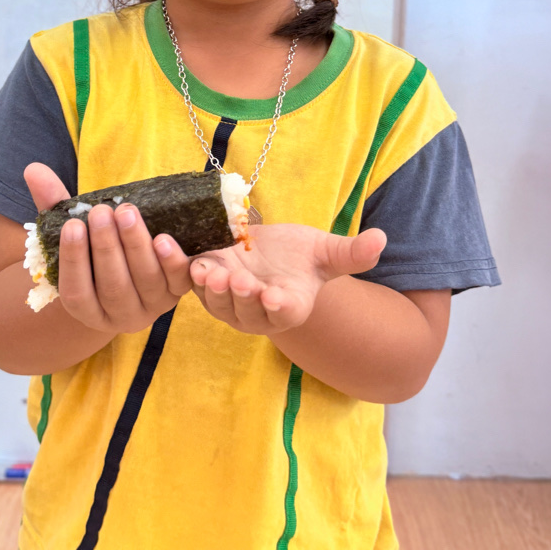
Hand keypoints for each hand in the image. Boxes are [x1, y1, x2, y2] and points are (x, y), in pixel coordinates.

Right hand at [23, 163, 192, 332]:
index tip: (73, 225)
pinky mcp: (178, 292)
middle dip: (106, 247)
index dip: (74, 259)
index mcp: (86, 307)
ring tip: (126, 212)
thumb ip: (54, 204)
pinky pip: (178, 281)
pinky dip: (171, 262)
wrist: (139, 265)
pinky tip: (163, 239)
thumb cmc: (97, 248)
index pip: (76, 292)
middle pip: (112, 286)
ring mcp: (151, 305)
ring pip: (145, 281)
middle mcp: (118, 314)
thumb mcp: (75, 229)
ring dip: (135, 245)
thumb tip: (34, 169)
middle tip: (101, 212)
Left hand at [190, 223, 386, 334]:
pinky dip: (178, 266)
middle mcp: (256, 311)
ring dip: (207, 287)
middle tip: (234, 282)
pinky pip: (189, 280)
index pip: (284, 312)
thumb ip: (351, 253)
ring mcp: (227, 301)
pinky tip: (168, 247)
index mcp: (289, 306)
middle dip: (239, 297)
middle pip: (245, 309)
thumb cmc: (300, 257)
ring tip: (204, 270)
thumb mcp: (325, 252)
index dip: (278, 306)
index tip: (274, 297)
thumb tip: (382, 239)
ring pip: (214, 300)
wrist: (268, 255)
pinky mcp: (203, 285)